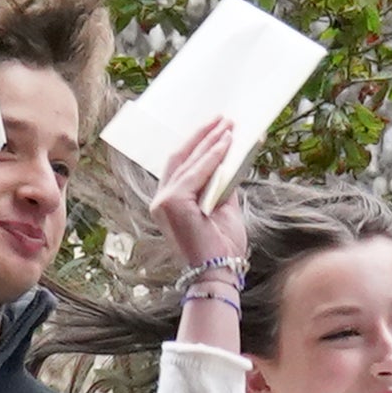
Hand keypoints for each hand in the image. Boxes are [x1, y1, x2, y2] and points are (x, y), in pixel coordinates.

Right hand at [150, 117, 244, 281]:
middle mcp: (161, 201)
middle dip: (204, 136)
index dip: (198, 144)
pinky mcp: (172, 203)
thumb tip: (230, 157)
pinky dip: (212, 156)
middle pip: (181, 158)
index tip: (218, 128)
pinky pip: (195, 172)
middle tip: (224, 119)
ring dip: (211, 142)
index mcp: (170, 203)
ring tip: (229, 126)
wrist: (219, 273)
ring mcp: (163, 202)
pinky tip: (226, 143)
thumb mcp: (224, 208)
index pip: (181, 166)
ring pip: (189, 162)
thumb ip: (221, 183)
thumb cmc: (222, 246)